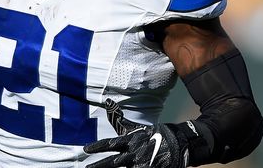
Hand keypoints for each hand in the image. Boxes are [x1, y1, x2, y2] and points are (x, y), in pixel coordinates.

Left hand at [84, 99, 199, 167]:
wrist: (177, 143)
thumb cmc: (150, 134)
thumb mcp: (134, 128)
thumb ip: (119, 119)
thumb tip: (108, 102)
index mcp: (130, 141)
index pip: (110, 143)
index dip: (97, 146)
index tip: (85, 149)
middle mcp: (133, 153)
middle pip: (113, 162)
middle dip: (100, 166)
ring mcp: (141, 164)